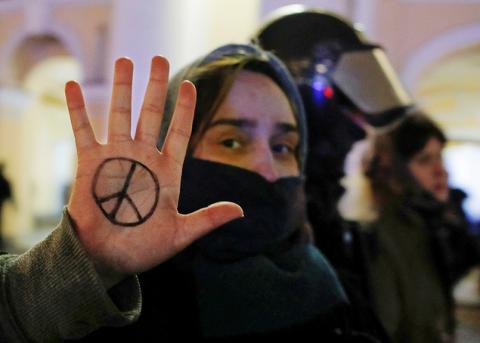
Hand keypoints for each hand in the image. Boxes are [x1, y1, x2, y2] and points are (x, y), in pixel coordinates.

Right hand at [65, 56, 242, 287]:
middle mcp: (144, 158)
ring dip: (122, 88)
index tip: (191, 86)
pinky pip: (83, 130)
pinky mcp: (90, 164)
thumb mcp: (180, 234)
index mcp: (167, 172)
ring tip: (124, 60)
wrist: (106, 260)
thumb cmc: (143, 249)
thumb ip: (208, 219)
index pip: (180, 132)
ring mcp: (117, 158)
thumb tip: (241, 211)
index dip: (186, 110)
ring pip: (120, 115)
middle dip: (156, 86)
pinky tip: (71, 85)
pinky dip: (78, 109)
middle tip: (159, 58)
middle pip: (152, 114)